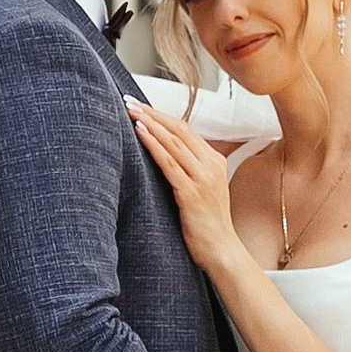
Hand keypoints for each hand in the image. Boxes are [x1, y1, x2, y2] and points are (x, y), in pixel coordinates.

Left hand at [127, 97, 242, 275]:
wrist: (222, 250)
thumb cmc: (207, 223)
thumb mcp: (203, 188)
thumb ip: (189, 168)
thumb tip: (163, 152)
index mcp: (215, 160)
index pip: (185, 128)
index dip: (161, 114)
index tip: (140, 105)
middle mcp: (211, 165)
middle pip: (178, 129)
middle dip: (152, 112)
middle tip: (128, 101)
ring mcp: (203, 178)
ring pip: (173, 142)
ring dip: (149, 123)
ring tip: (130, 111)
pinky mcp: (192, 193)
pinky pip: (169, 163)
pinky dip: (153, 145)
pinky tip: (140, 133)